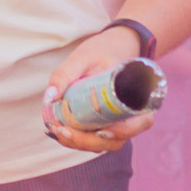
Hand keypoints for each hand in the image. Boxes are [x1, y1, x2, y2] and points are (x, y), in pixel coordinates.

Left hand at [40, 28, 153, 155]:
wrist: (111, 47)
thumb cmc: (102, 50)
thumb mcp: (84, 56)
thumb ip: (66, 73)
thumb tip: (50, 97)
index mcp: (139, 97)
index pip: (140, 123)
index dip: (123, 131)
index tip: (102, 131)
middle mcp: (131, 115)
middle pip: (116, 140)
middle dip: (89, 141)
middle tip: (64, 131)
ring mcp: (117, 123)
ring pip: (103, 144)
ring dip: (79, 143)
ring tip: (57, 130)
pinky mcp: (104, 124)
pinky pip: (93, 139)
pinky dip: (76, 138)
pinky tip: (58, 129)